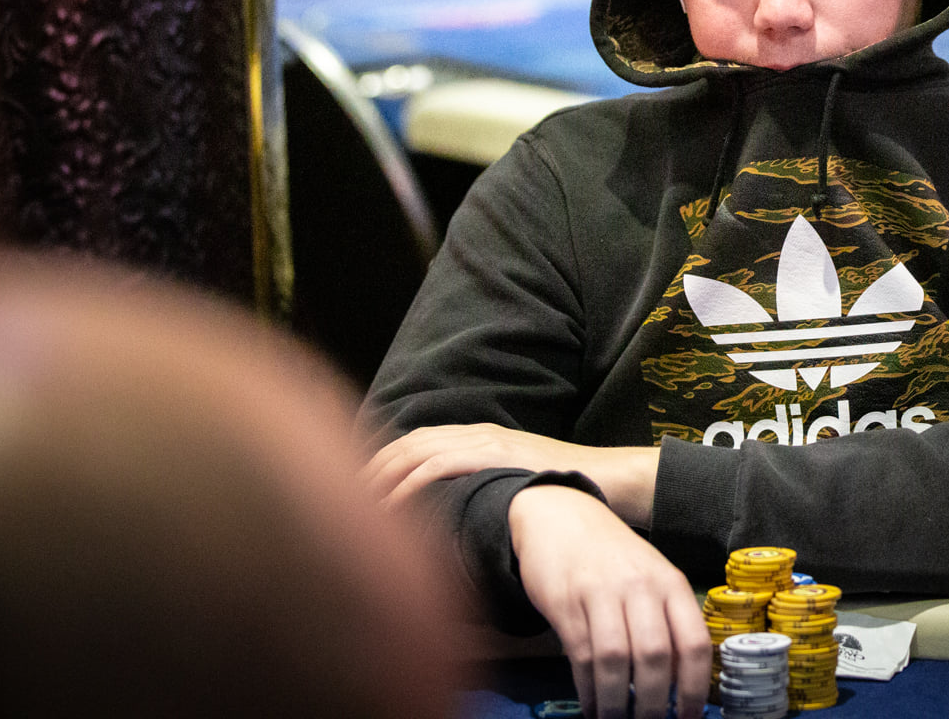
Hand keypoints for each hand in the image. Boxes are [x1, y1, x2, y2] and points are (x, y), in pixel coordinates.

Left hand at [365, 424, 657, 524]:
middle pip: (406, 444)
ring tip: (355, 506)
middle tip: (342, 500)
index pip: (415, 441)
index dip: (380, 462)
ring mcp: (484, 443)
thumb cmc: (563, 490)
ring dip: (380, 478)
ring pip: (414, 453)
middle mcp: (476, 433)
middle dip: (369, 470)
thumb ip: (486, 488)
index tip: (355, 489)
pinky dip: (407, 485)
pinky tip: (390, 507)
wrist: (606, 481)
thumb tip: (457, 514)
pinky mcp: (493, 458)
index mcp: (478, 436)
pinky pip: (437, 467)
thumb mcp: (516, 483)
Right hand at [509, 484, 711, 718]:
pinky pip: (580, 656)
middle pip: (655, 656)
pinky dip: (588, 690)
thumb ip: (668, 621)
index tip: (689, 717)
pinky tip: (593, 705)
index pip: (694, 642)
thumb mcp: (651, 577)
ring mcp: (601, 592)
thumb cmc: (614, 557)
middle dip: (654, 703)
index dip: (695, 688)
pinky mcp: (566, 602)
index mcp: (670, 583)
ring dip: (617, 702)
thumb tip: (683, 682)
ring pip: (615, 660)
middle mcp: (640, 586)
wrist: (561, 517)